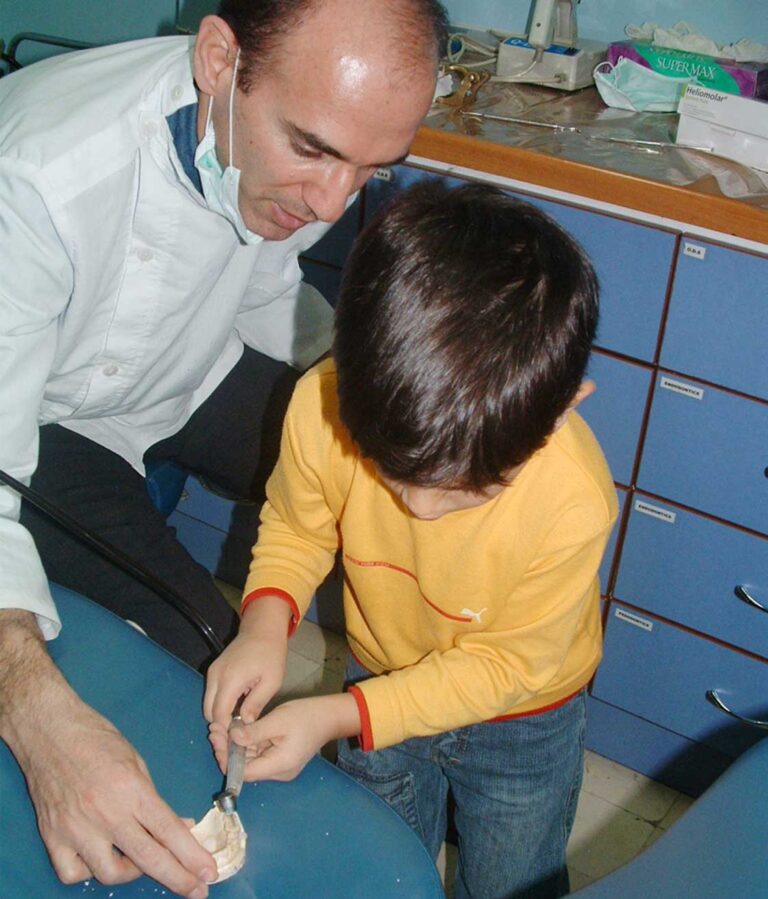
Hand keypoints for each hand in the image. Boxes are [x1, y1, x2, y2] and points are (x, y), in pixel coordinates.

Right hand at [0, 611, 215, 897]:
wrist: (50, 732)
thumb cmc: (96, 738)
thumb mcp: (135, 760)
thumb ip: (152, 797)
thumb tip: (174, 826)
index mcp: (131, 790)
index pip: (168, 831)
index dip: (192, 856)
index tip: (209, 872)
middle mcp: (105, 813)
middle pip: (148, 858)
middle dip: (178, 877)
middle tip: (198, 890)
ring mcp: (77, 829)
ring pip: (110, 873)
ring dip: (132, 873)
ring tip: (143, 862)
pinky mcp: (53, 837)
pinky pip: (73, 873)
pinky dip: (89, 872)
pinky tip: (100, 859)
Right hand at [203, 595, 291, 726]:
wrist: (262, 629)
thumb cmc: (271, 654)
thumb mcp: (272, 681)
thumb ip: (256, 704)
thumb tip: (244, 724)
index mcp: (230, 680)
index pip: (219, 714)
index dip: (226, 730)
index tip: (237, 740)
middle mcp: (215, 676)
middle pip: (209, 711)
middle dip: (221, 724)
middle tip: (238, 732)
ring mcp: (212, 672)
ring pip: (208, 703)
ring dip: (220, 713)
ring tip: (239, 718)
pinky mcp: (213, 669)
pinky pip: (212, 693)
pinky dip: (220, 702)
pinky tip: (237, 704)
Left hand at [209, 694, 360, 781]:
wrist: (329, 716)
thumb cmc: (306, 716)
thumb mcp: (277, 721)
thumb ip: (253, 732)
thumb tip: (231, 738)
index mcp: (278, 766)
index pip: (244, 773)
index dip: (226, 758)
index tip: (216, 739)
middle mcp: (278, 772)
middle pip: (245, 767)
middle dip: (227, 749)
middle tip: (214, 729)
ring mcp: (279, 766)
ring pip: (250, 760)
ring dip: (235, 746)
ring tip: (220, 727)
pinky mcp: (280, 758)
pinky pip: (258, 754)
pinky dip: (246, 744)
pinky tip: (235, 731)